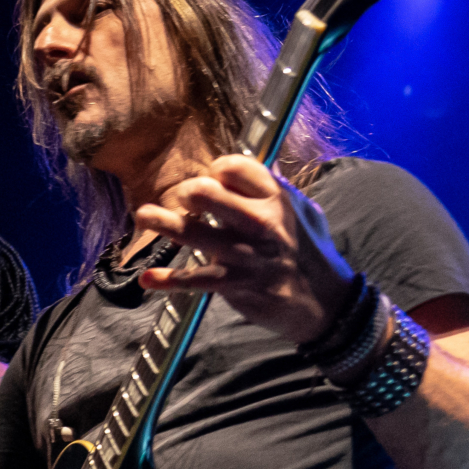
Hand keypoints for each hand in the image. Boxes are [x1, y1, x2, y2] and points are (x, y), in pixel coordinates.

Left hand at [134, 155, 356, 345]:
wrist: (325, 303)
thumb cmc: (311, 253)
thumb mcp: (304, 212)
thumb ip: (277, 188)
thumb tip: (255, 166)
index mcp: (277, 198)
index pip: (234, 167)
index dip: (216, 169)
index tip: (211, 178)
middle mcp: (259, 222)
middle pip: (207, 192)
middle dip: (188, 192)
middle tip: (184, 201)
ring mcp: (244, 254)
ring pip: (191, 231)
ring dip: (162, 222)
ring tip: (144, 215)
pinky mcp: (234, 284)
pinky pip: (193, 280)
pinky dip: (168, 281)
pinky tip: (148, 279)